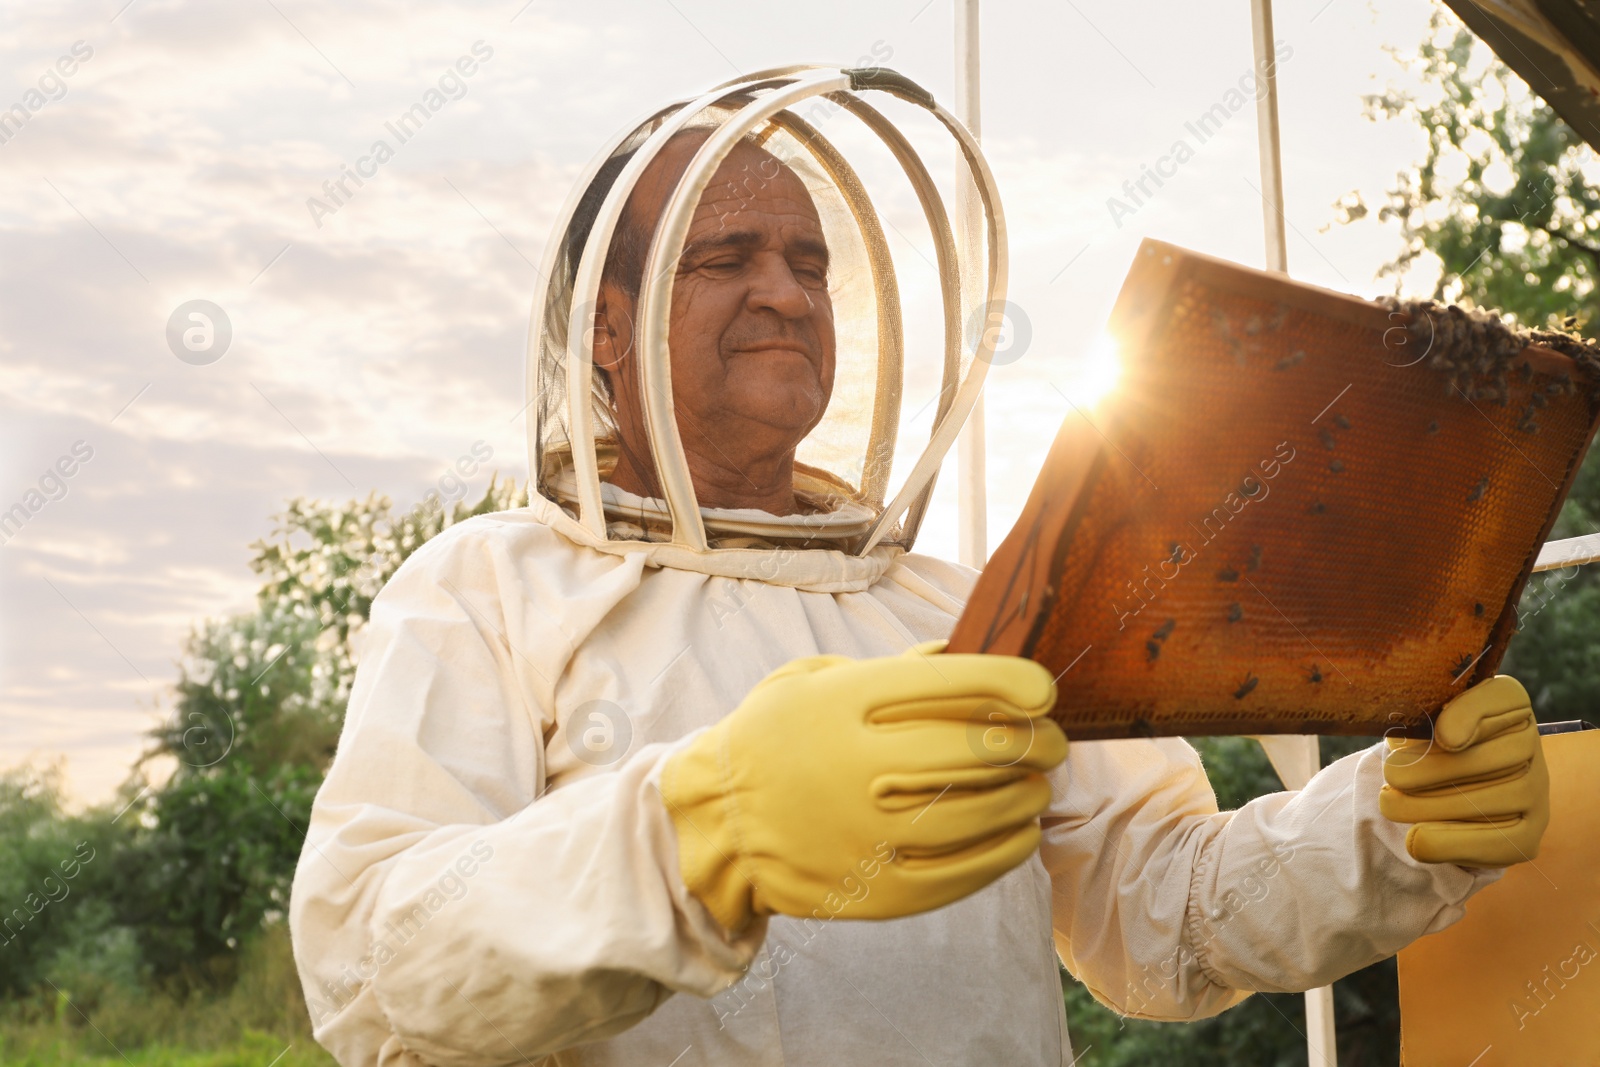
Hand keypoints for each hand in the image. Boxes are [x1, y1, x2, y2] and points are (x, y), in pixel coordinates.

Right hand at [659, 646, 1067, 931]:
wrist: (716, 824)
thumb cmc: (774, 740)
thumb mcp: (815, 681)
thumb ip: (891, 669)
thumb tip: (961, 649)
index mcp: (844, 702)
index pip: (950, 681)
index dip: (1013, 682)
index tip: (1043, 688)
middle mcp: (858, 765)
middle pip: (977, 748)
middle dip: (1034, 741)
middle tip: (1053, 740)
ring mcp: (867, 832)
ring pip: (979, 811)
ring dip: (1026, 794)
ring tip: (1038, 785)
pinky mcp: (875, 889)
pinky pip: (961, 872)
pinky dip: (1004, 850)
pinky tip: (1020, 831)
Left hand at [1380, 675, 1549, 867]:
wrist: (1452, 791)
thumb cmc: (1427, 745)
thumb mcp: (1418, 721)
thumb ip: (1419, 718)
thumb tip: (1427, 741)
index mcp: (1507, 703)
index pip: (1500, 697)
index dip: (1470, 714)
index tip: (1443, 736)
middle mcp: (1531, 743)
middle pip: (1485, 757)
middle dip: (1430, 770)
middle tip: (1390, 775)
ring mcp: (1536, 791)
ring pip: (1485, 802)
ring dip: (1429, 807)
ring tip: (1389, 804)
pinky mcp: (1529, 834)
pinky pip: (1495, 843)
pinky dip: (1451, 844)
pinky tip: (1416, 839)